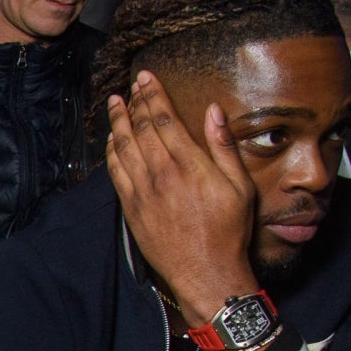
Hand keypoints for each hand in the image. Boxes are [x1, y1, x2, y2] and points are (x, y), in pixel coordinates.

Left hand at [105, 70, 260, 323]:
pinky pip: (115, 173)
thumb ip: (224, 146)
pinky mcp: (131, 209)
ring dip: (117, 123)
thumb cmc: (229, 230)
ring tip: (115, 103)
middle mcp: (161, 175)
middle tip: (132, 85)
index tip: (146, 78)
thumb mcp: (240, 186)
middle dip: (135, 103)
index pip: (164, 119)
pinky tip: (111, 140)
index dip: (153, 95)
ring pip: (123, 148)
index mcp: (189, 165)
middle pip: (140, 129)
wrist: (205, 273)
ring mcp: (142, 193)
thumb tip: (213, 112)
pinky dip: (111, 152)